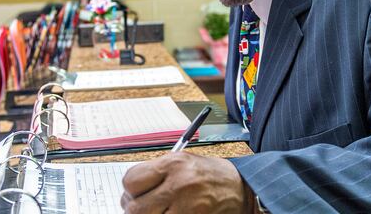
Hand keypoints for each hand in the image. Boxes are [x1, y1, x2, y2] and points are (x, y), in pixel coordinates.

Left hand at [121, 152, 248, 212]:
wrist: (242, 188)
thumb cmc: (210, 175)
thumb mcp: (183, 162)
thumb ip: (156, 173)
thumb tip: (130, 191)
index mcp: (173, 164)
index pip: (131, 181)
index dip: (129, 191)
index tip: (135, 195)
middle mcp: (178, 184)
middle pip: (135, 207)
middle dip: (136, 210)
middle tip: (145, 208)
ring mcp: (186, 206)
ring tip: (161, 211)